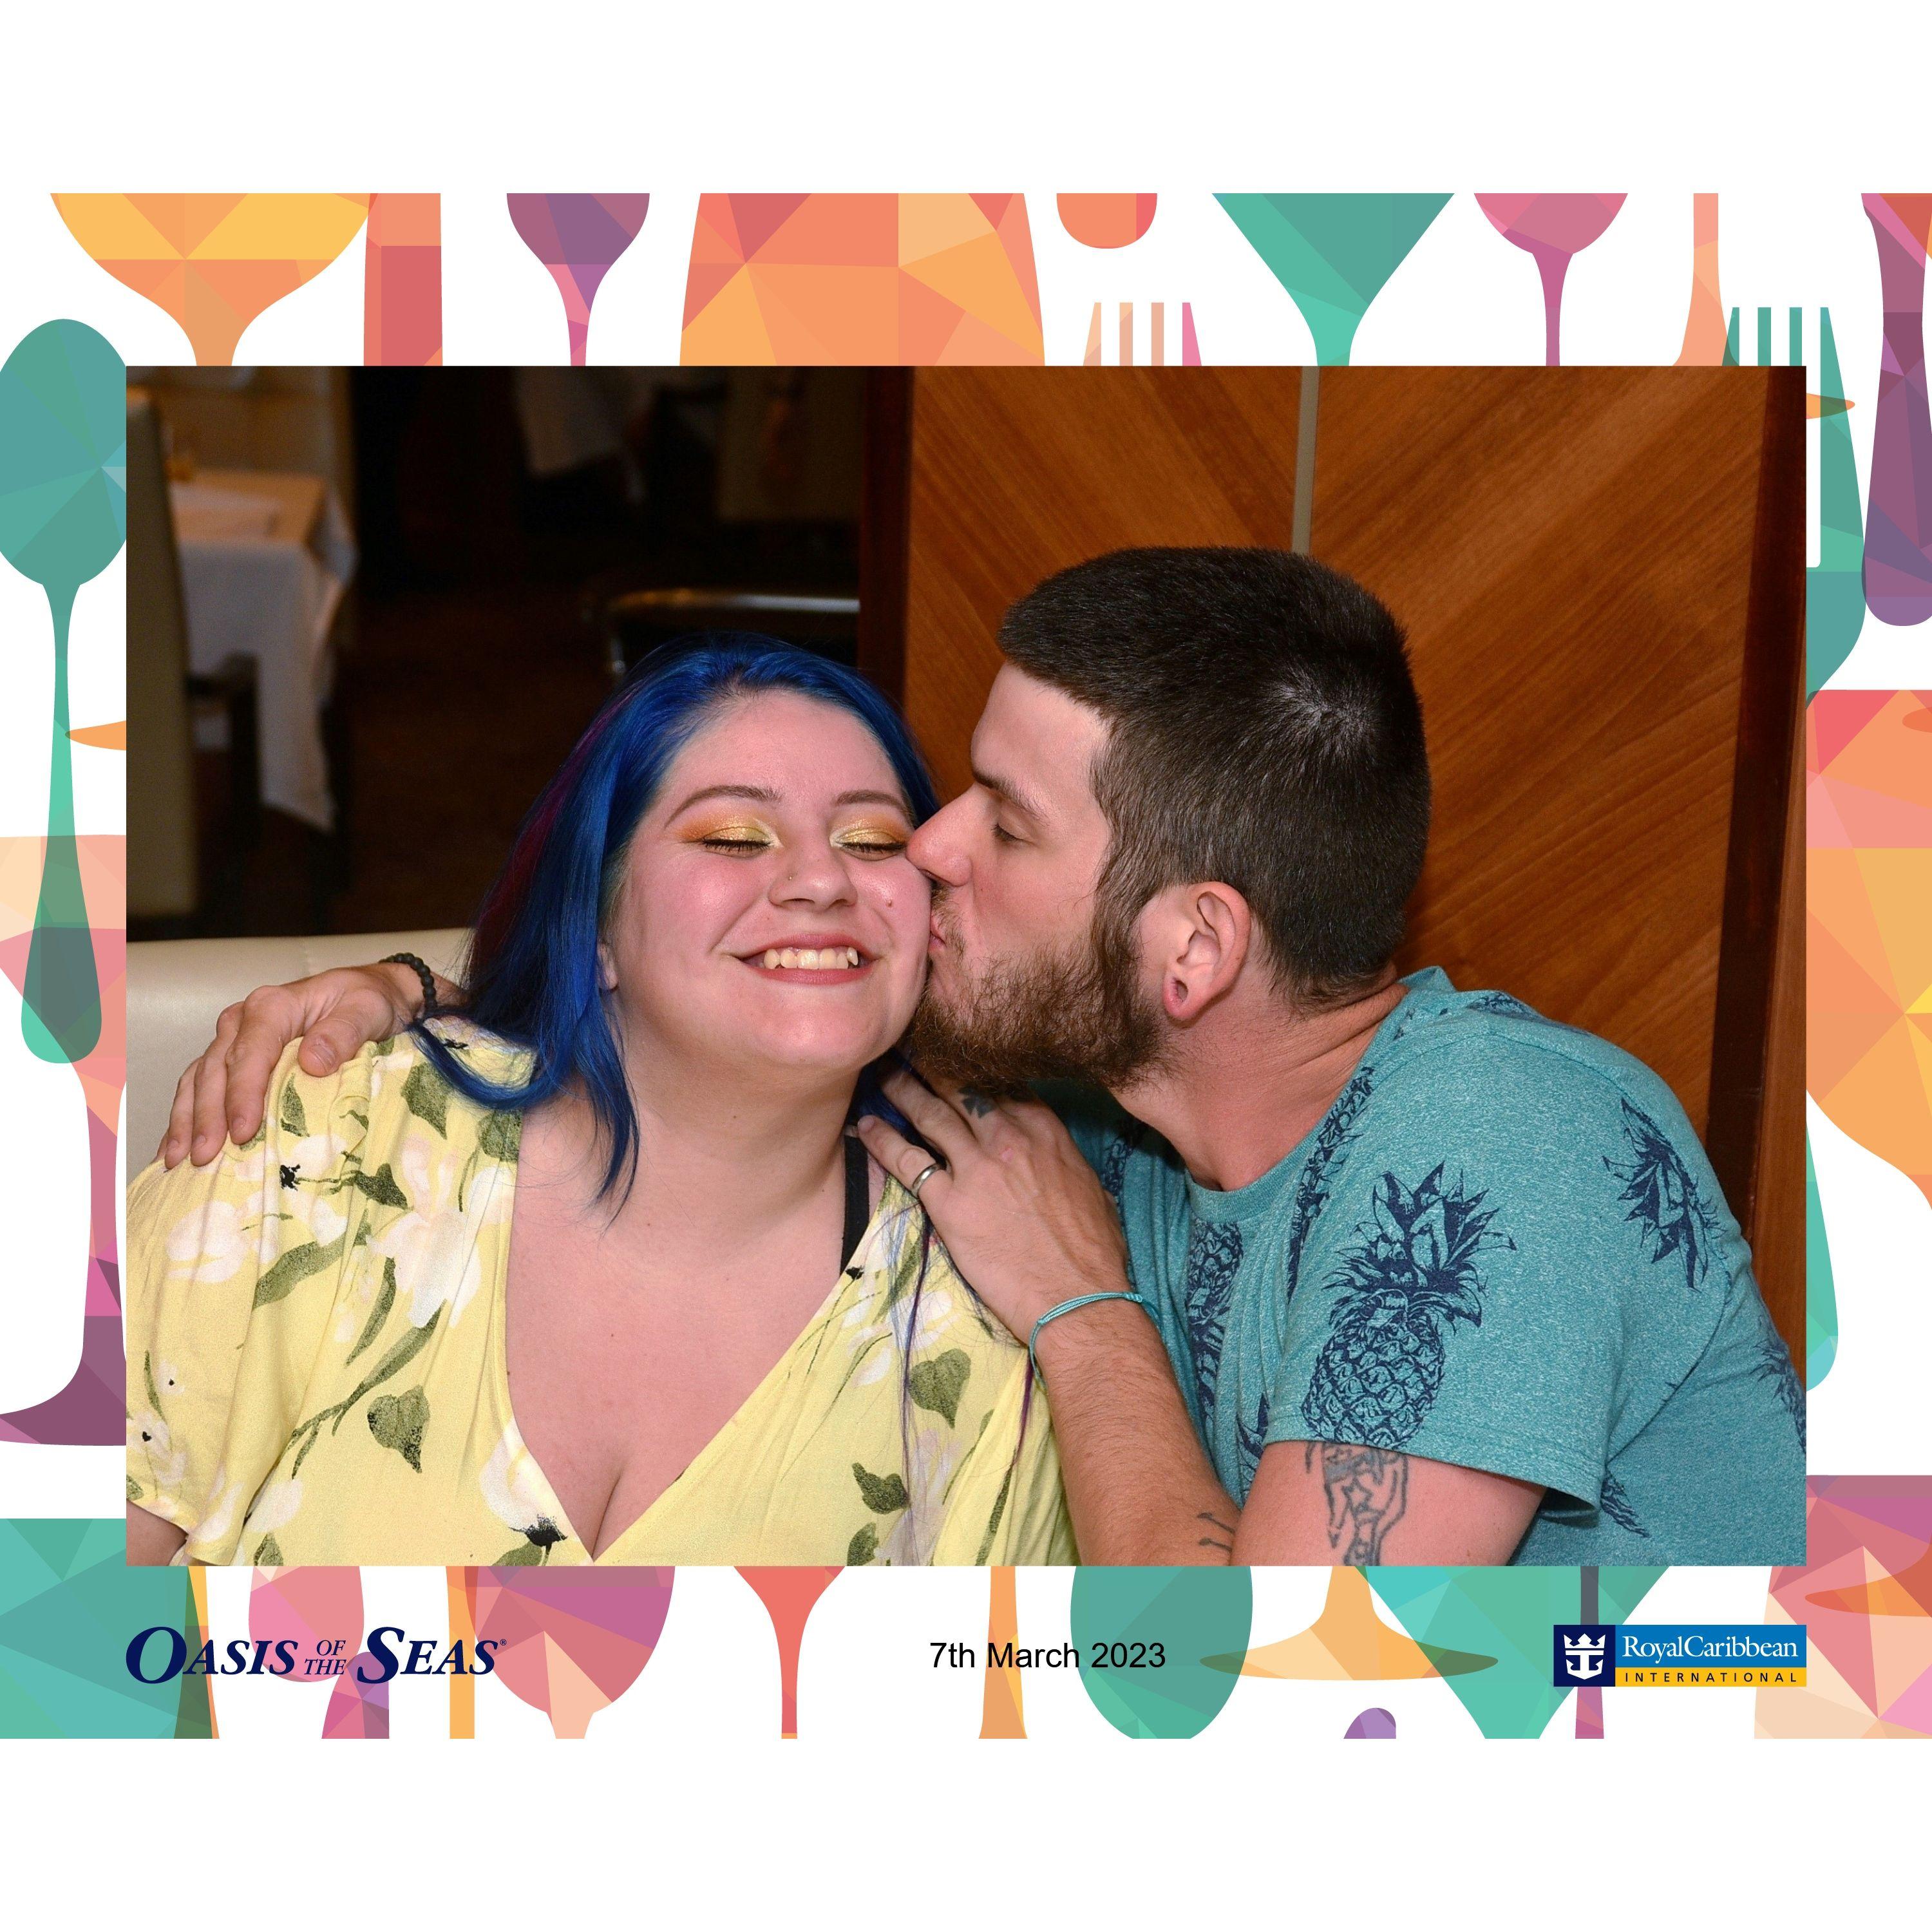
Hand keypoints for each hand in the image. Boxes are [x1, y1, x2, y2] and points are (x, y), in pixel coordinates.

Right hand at [158, 961, 452, 1168]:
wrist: (365, 993)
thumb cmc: (366, 1002)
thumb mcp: (367, 1010)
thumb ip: (342, 1032)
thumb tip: (312, 1061)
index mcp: (273, 1006)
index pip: (250, 1053)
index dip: (242, 1094)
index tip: (243, 1131)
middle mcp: (243, 1021)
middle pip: (216, 1070)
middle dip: (207, 1116)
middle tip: (203, 1157)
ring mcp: (232, 1039)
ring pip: (198, 1081)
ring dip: (187, 1121)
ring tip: (180, 1160)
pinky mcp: (230, 1057)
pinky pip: (199, 1087)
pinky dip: (186, 1118)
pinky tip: (176, 1149)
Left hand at [856, 1069, 1129, 1340]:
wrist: (1079, 1297)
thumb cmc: (1093, 1249)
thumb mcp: (1088, 1183)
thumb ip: (1059, 1156)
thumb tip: (1048, 1154)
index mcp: (1045, 1129)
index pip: (1000, 1079)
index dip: (973, 1062)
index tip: (954, 1051)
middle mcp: (1008, 1137)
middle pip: (959, 1087)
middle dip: (932, 1065)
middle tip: (909, 1049)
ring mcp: (976, 1167)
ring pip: (929, 1114)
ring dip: (902, 1091)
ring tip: (884, 1074)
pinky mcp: (949, 1203)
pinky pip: (906, 1160)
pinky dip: (882, 1140)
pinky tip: (866, 1127)